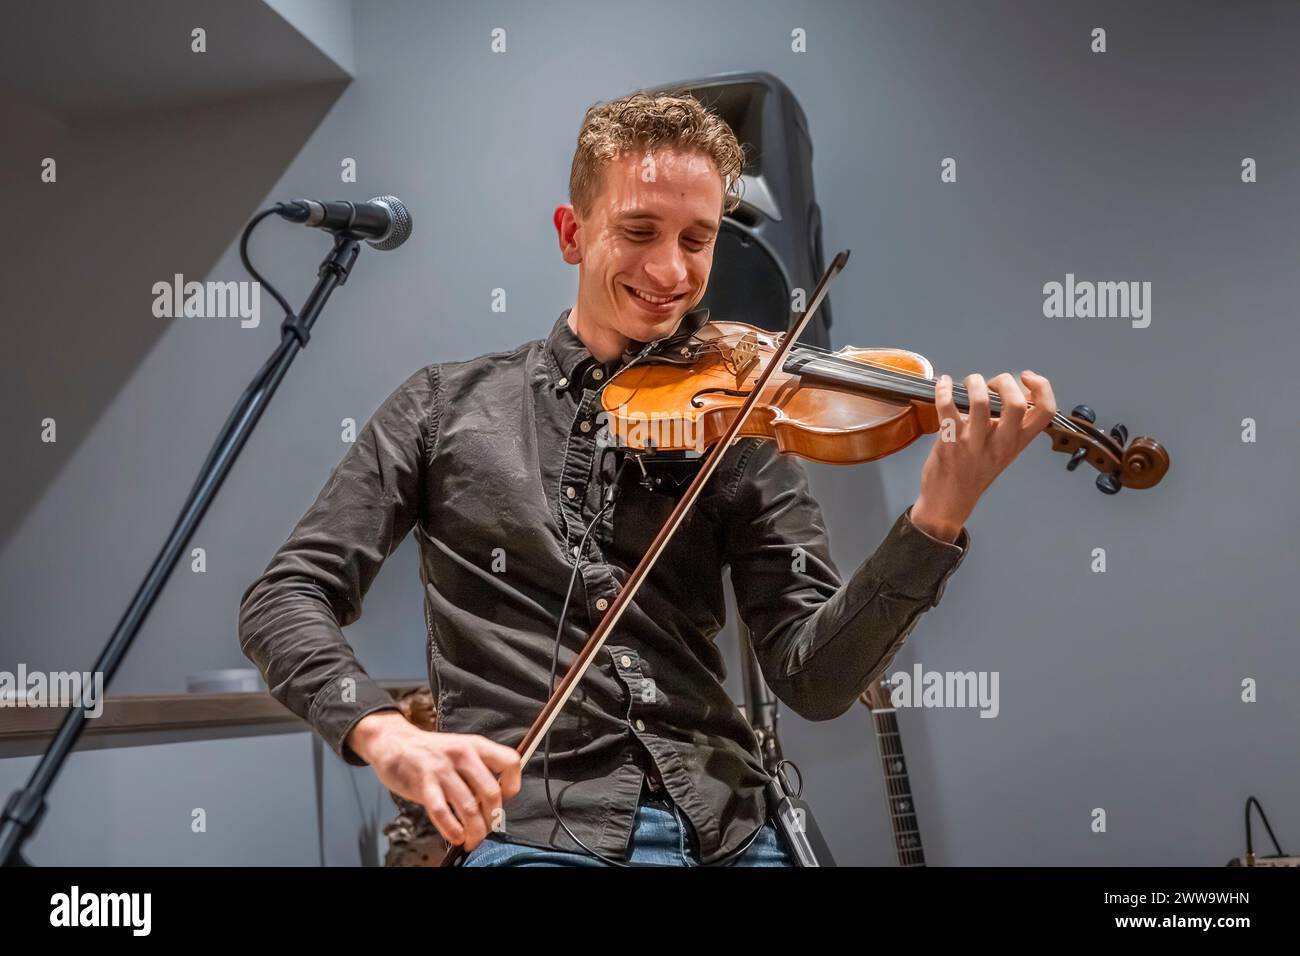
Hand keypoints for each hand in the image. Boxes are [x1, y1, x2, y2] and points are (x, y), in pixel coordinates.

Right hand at [347, 711, 521, 850]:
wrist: (394, 742)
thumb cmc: (430, 752)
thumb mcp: (461, 749)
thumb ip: (478, 770)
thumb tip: (495, 801)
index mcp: (476, 744)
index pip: (510, 762)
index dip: (512, 786)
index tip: (505, 800)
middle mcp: (462, 754)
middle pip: (491, 793)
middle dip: (492, 819)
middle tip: (487, 829)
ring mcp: (442, 769)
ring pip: (469, 807)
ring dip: (475, 831)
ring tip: (472, 840)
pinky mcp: (423, 784)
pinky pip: (442, 813)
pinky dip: (452, 830)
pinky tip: (456, 836)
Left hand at [910, 370, 1056, 541]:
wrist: (949, 502)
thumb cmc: (975, 473)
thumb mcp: (1003, 450)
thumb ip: (1011, 423)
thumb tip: (1018, 389)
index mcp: (1017, 442)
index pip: (1045, 412)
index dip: (1042, 387)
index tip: (1026, 377)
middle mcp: (1000, 443)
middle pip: (1016, 404)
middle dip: (1005, 382)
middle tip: (993, 384)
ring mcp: (974, 443)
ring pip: (980, 402)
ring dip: (974, 383)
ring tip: (970, 383)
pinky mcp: (950, 442)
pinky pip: (947, 407)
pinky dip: (944, 389)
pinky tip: (945, 384)